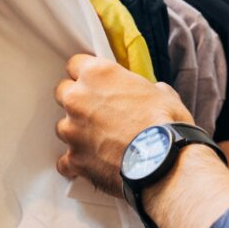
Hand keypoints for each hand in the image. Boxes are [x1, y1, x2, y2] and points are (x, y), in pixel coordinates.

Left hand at [54, 54, 193, 196]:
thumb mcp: (164, 94)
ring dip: (78, 133)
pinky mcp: (74, 159)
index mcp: (99, 75)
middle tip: (98, 111)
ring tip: (102, 142)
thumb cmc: (166, 127)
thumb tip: (153, 93)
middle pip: (63, 93)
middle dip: (78, 101)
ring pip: (63, 127)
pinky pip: (66, 161)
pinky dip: (77, 163)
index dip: (87, 75)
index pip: (75, 64)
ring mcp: (73, 130)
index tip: (95, 83)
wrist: (163, 163)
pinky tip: (94, 163)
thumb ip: (147, 89)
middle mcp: (79, 99)